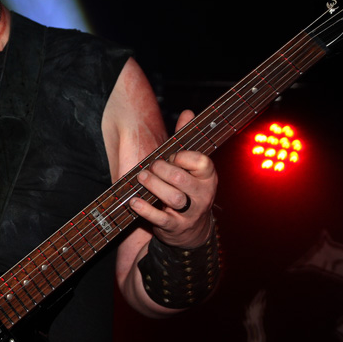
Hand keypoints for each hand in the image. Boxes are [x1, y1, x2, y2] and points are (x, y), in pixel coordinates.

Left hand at [129, 109, 216, 247]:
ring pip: (173, 198)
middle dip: (162, 169)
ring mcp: (190, 213)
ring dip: (153, 186)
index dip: (182, 156)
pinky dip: (144, 209)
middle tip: (151, 167)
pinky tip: (134, 200)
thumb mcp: (191, 167)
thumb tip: (187, 112)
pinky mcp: (175, 227)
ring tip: (141, 178)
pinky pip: (160, 218)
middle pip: (181, 179)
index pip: (200, 161)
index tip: (171, 156)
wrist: (192, 230)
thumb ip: (187, 141)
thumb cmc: (188, 189)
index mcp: (208, 177)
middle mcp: (202, 195)